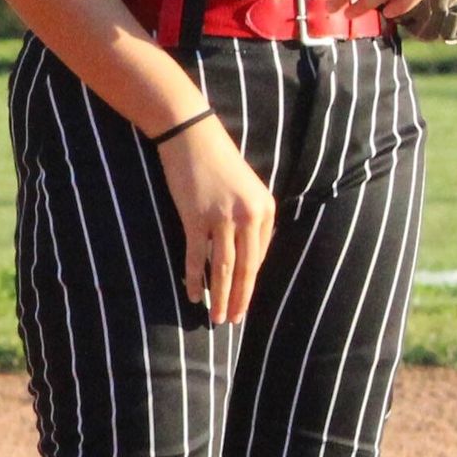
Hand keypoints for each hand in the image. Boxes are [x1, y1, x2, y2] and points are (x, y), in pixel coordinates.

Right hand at [156, 112, 274, 325]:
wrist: (190, 136)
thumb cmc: (215, 160)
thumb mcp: (244, 189)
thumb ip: (248, 218)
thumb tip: (242, 253)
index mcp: (266, 210)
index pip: (260, 257)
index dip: (250, 284)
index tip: (243, 303)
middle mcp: (249, 215)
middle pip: (246, 267)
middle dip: (239, 298)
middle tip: (232, 320)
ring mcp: (222, 217)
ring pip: (223, 267)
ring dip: (220, 296)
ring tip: (216, 317)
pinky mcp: (196, 217)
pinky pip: (196, 256)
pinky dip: (194, 278)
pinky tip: (193, 295)